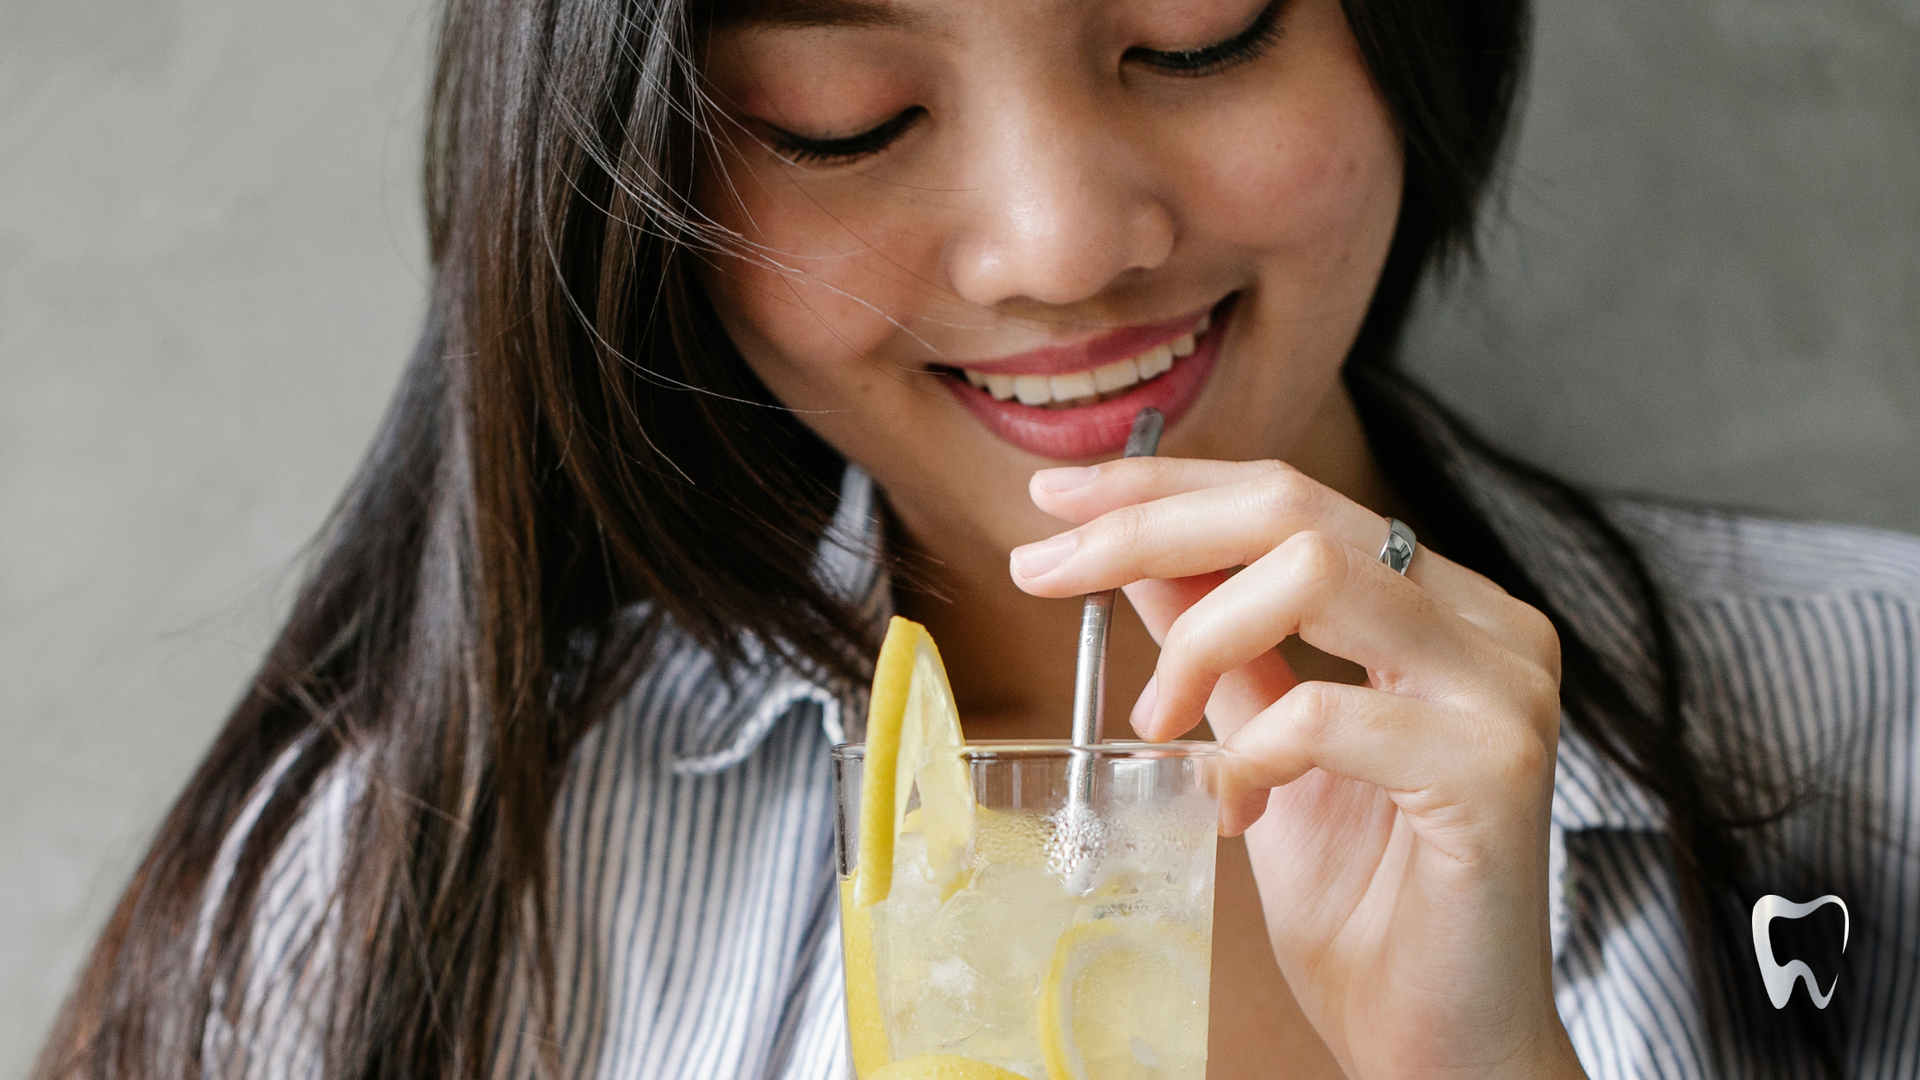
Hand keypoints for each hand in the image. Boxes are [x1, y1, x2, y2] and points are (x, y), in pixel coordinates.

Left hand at [1009, 458, 1586, 1079]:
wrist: (1442, 1045)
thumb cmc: (1367, 908)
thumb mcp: (1265, 747)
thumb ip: (1224, 651)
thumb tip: (1138, 562)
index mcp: (1440, 606)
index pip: (1289, 497)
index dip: (1163, 486)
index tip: (1056, 496)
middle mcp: (1486, 625)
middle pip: (1294, 510)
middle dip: (1146, 527)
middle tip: (1044, 571)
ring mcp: (1502, 688)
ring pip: (1317, 574)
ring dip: (1198, 637)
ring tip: (1156, 720)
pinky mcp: (1493, 766)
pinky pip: (1331, 712)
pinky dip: (1251, 752)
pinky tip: (1232, 804)